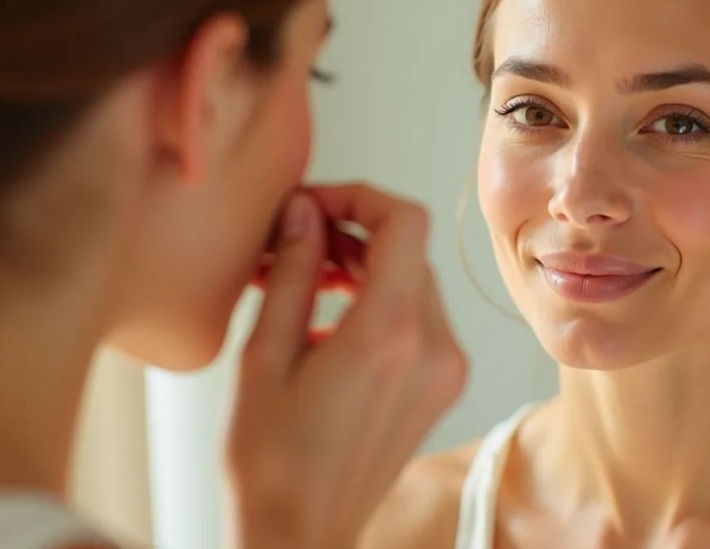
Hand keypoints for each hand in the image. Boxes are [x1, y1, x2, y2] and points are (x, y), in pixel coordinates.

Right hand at [225, 184, 467, 548]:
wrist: (299, 533)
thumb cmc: (270, 461)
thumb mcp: (265, 356)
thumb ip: (294, 273)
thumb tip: (306, 212)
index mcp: (390, 335)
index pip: (404, 222)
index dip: (358, 195)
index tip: (314, 203)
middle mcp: (433, 348)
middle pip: (408, 249)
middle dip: (352, 230)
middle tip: (295, 240)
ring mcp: (444, 370)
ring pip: (414, 280)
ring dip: (364, 264)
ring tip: (303, 275)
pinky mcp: (440, 387)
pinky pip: (419, 316)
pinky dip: (379, 298)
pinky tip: (328, 312)